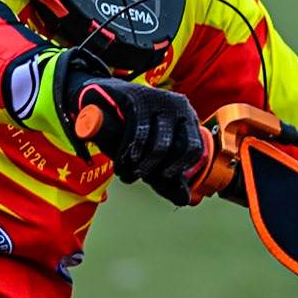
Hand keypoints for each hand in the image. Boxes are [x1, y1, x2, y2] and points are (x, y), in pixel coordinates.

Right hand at [68, 74, 204, 206]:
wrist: (102, 99)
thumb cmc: (132, 129)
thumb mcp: (152, 153)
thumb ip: (168, 177)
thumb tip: (185, 199)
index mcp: (187, 118)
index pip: (195, 148)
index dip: (179, 167)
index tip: (162, 175)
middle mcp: (177, 106)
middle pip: (178, 148)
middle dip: (158, 168)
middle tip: (141, 175)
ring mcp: (158, 100)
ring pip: (158, 145)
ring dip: (141, 166)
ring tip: (127, 174)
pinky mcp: (137, 98)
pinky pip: (138, 133)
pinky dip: (129, 154)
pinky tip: (121, 165)